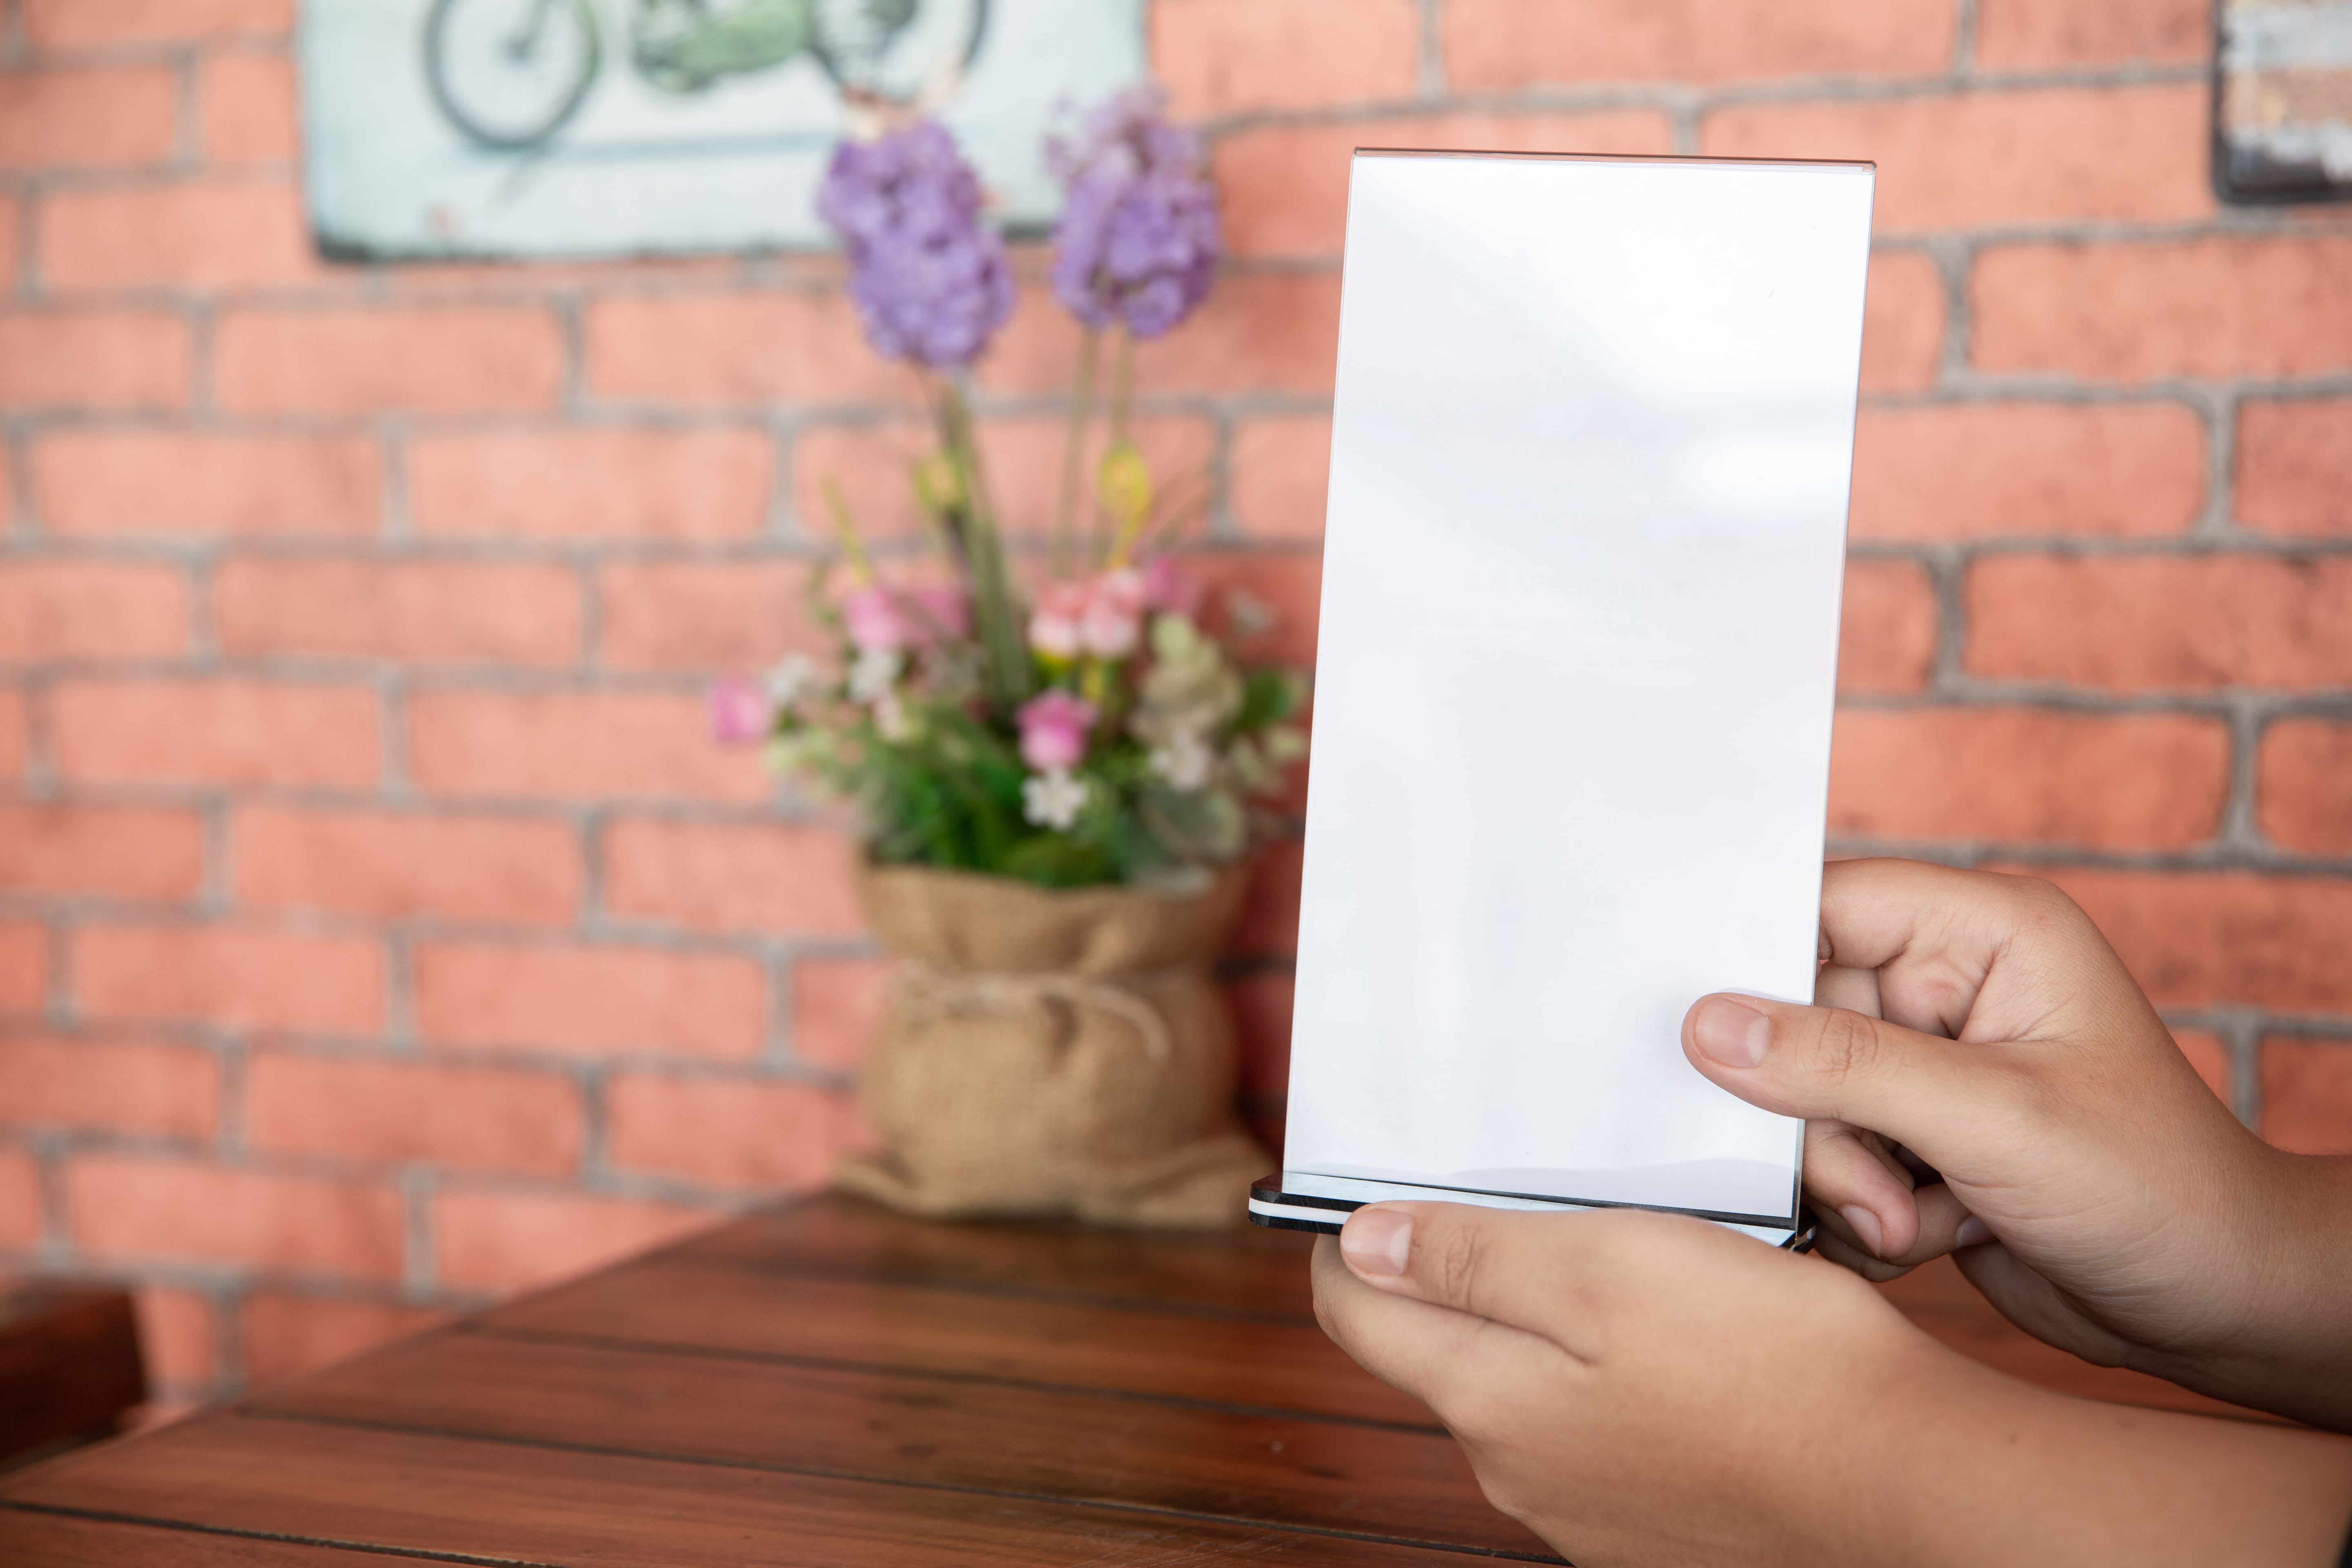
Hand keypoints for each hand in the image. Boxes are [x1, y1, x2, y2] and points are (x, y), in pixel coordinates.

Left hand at [1315, 1201, 2351, 1566]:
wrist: (1909, 1479)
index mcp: (1487, 1401)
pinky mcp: (1654, 1524)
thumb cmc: (1768, 1360)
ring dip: (1548, 1323)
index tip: (1372, 1189)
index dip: (1349, 1240)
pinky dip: (1617, 1377)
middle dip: (1458, 1272)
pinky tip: (1682, 1339)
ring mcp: (1586, 1509)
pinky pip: (1600, 1432)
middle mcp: (1517, 1470)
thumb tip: (1358, 1245)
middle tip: (1514, 1197)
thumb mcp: (1604, 1267)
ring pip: (1525, 1389)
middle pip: (1439, 1349)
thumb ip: (1472, 1257)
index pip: (1353, 1314)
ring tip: (1618, 1254)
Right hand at [1682, 858, 2351, 1428]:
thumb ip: (1844, 1069)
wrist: (2216, 1305)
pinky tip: (1927, 1235)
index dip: (1760, 964)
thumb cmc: (2154, 1189)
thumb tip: (1711, 1027)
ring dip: (1846, 1178)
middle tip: (1879, 1190)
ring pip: (1803, 1101)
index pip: (1826, 906)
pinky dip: (1861, 1210)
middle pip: (1798, 1019)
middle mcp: (1948, 985)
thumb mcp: (1992, 1120)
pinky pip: (1827, 1157)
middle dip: (1825, 1122)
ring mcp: (1927, 1063)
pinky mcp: (1913, 1134)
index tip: (1713, 1035)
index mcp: (1984, 932)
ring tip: (1915, 1223)